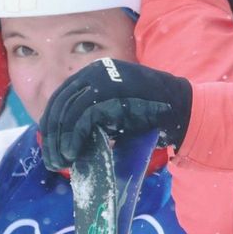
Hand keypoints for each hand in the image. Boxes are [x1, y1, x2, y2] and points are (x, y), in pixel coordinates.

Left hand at [40, 58, 192, 170]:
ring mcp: (102, 80)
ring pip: (67, 112)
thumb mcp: (115, 110)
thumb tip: (65, 138)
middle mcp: (95, 71)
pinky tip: (72, 154)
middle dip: (52, 135)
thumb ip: (93, 115)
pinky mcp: (109, 95)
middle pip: (61, 103)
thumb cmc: (150, 114)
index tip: (51, 145)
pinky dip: (73, 139)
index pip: (62, 95)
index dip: (52, 123)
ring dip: (60, 141)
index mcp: (95, 71)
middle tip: (52, 160)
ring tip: (61, 162)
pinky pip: (82, 119)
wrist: (181, 109)